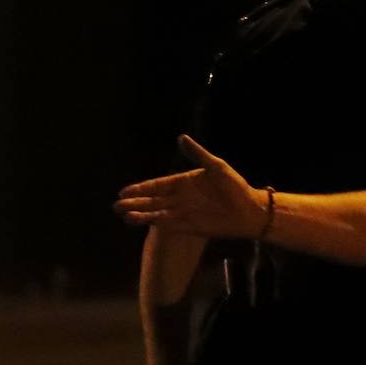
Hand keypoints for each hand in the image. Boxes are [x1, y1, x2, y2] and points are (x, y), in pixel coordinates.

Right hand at [115, 135, 265, 237]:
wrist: (249, 210)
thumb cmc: (235, 186)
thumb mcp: (216, 167)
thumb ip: (197, 154)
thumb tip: (181, 137)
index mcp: (184, 182)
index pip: (157, 185)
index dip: (141, 188)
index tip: (123, 190)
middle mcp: (181, 198)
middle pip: (152, 200)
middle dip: (135, 202)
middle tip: (116, 205)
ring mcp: (184, 213)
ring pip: (157, 213)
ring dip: (141, 214)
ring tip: (124, 215)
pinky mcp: (190, 226)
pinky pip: (169, 225)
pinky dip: (155, 224)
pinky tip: (143, 223)